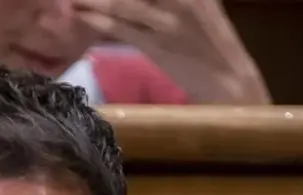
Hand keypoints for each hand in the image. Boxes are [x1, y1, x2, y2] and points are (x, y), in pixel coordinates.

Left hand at [72, 0, 270, 103]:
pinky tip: (83, 16)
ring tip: (72, 0)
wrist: (229, 79)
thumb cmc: (212, 41)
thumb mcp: (201, 4)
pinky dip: (100, 22)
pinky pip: (122, 30)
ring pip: (123, 3)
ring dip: (94, 0)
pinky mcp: (158, 46)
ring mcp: (168, 21)